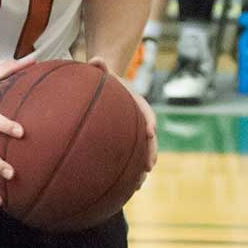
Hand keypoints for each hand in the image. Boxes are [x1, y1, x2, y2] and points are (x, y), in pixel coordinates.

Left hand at [92, 56, 157, 182]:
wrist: (107, 83)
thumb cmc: (103, 77)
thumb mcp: (101, 69)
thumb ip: (99, 64)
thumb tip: (96, 59)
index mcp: (135, 101)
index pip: (145, 110)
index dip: (149, 120)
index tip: (151, 130)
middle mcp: (137, 119)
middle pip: (148, 137)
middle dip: (150, 151)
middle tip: (148, 165)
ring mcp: (132, 132)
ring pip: (140, 152)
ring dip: (140, 167)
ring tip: (138, 185)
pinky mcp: (123, 141)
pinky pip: (127, 157)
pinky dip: (126, 172)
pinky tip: (121, 189)